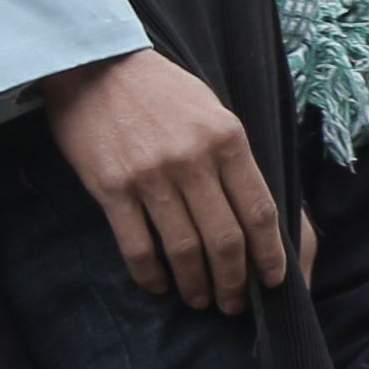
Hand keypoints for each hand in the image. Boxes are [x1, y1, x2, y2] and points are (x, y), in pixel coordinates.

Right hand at [44, 50, 284, 312]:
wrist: (94, 65)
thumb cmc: (161, 90)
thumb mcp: (212, 110)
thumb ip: (232, 157)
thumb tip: (254, 214)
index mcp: (227, 139)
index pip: (260, 211)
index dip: (270, 254)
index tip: (274, 280)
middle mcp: (193, 160)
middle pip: (225, 239)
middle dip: (234, 281)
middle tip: (234, 304)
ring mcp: (151, 176)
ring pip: (183, 249)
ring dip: (195, 284)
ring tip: (200, 300)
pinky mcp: (111, 188)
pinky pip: (136, 246)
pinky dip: (151, 274)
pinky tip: (159, 286)